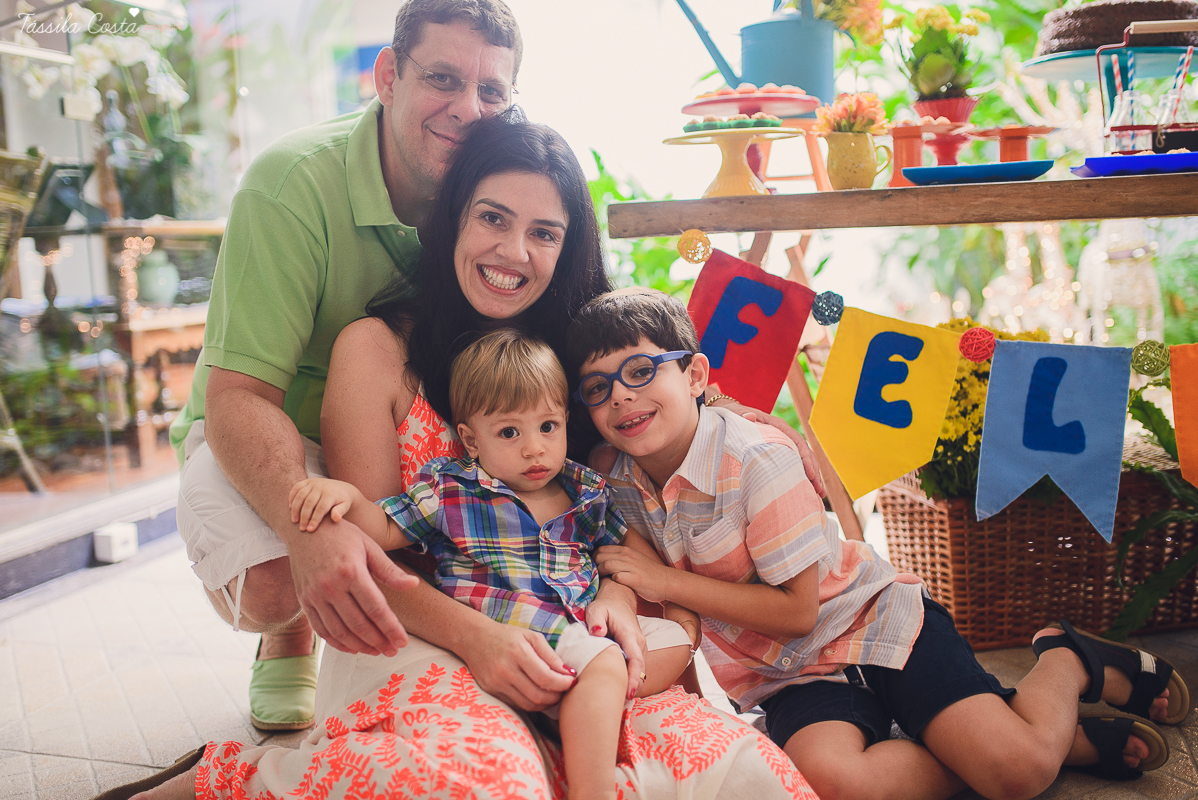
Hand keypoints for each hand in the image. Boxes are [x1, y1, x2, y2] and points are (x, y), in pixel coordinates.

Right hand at [287, 515, 420, 655]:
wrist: (306, 529)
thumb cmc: (343, 536)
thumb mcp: (370, 546)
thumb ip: (390, 571)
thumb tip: (413, 585)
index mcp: (351, 571)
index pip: (375, 608)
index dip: (390, 628)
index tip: (402, 642)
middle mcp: (331, 586)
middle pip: (358, 623)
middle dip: (378, 641)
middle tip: (392, 650)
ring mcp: (315, 595)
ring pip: (339, 631)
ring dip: (359, 646)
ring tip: (376, 651)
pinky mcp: (304, 601)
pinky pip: (321, 629)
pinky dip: (337, 642)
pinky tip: (352, 647)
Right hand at [289, 477, 354, 530]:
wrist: (342, 488)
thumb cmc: (342, 501)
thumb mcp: (345, 506)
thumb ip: (341, 511)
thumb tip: (336, 518)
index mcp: (331, 494)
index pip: (321, 508)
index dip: (314, 519)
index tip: (310, 530)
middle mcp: (321, 487)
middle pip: (309, 502)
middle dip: (304, 516)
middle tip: (301, 528)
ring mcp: (313, 483)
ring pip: (300, 495)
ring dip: (295, 508)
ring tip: (294, 521)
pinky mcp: (307, 481)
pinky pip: (296, 487)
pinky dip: (291, 497)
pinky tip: (290, 508)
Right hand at [455, 619, 576, 711]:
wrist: (475, 639)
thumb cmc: (507, 636)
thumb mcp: (531, 636)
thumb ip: (550, 655)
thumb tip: (568, 673)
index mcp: (518, 653)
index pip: (545, 677)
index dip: (563, 683)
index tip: (572, 681)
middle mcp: (506, 670)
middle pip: (538, 695)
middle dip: (556, 697)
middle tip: (564, 690)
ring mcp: (496, 683)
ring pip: (528, 704)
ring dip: (545, 704)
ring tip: (553, 694)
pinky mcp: (491, 691)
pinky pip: (516, 705)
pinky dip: (531, 703)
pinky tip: (538, 695)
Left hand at [587, 581, 646, 698]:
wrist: (619, 600)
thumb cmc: (605, 606)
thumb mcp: (595, 609)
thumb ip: (595, 620)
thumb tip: (597, 633)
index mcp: (629, 634)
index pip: (636, 659)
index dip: (634, 677)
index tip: (630, 692)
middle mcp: (639, 643)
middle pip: (640, 670)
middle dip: (634, 687)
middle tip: (620, 704)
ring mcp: (640, 648)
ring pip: (639, 671)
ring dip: (632, 685)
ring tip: (618, 701)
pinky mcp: (637, 652)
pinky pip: (636, 669)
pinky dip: (630, 680)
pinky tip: (619, 691)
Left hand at [595, 544, 672, 603]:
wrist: (666, 581)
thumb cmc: (647, 573)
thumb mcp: (633, 560)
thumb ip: (619, 558)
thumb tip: (601, 561)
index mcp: (626, 550)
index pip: (601, 549)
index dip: (594, 558)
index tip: (593, 567)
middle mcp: (627, 556)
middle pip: (600, 556)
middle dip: (594, 566)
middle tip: (595, 575)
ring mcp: (631, 567)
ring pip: (607, 565)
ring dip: (601, 573)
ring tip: (602, 580)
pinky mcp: (635, 579)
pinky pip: (617, 577)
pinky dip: (612, 581)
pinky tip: (613, 585)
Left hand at [729, 402, 826, 497]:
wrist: (734, 415)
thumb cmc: (736, 416)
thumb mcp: (738, 415)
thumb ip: (744, 416)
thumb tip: (749, 416)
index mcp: (779, 426)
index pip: (798, 442)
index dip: (806, 459)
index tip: (810, 474)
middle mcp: (785, 434)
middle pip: (805, 454)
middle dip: (814, 472)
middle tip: (819, 490)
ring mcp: (785, 444)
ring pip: (803, 461)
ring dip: (813, 477)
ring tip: (820, 494)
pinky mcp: (781, 453)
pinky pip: (795, 465)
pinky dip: (803, 477)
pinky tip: (809, 490)